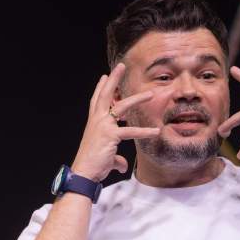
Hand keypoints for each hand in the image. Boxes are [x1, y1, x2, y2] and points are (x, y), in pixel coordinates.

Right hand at [71, 63, 159, 181]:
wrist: (83, 173)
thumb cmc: (92, 165)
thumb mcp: (106, 158)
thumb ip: (116, 159)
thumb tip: (122, 165)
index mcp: (93, 123)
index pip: (96, 100)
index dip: (101, 87)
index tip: (105, 76)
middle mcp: (97, 121)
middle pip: (105, 95)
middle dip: (113, 79)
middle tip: (120, 66)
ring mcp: (103, 126)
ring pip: (121, 107)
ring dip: (136, 99)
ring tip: (150, 93)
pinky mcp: (110, 136)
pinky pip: (130, 131)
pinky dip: (144, 131)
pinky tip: (156, 131)